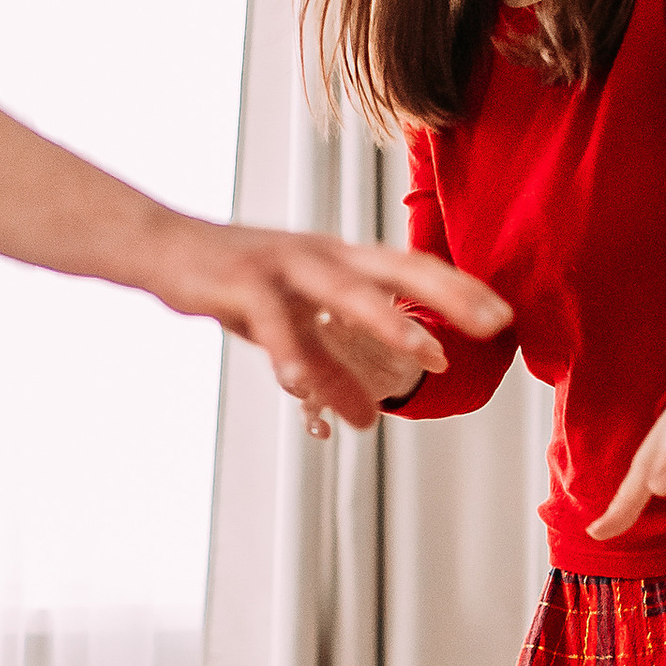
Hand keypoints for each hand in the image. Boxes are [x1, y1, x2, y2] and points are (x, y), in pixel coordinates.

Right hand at [159, 223, 503, 431]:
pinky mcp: (242, 282)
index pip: (412, 268)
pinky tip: (305, 386)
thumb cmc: (235, 283)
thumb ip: (331, 366)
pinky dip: (293, 353)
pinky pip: (274, 321)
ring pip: (348, 292)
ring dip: (391, 324)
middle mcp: (322, 255)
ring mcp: (283, 264)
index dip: (458, 289)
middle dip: (451, 296)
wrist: (162, 246)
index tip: (503, 314)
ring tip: (430, 356)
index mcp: (340, 259)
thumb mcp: (291, 326)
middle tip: (496, 323)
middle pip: (398, 271)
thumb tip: (369, 418)